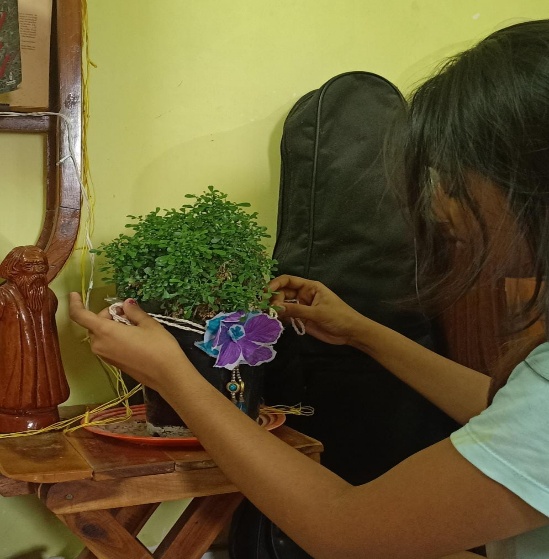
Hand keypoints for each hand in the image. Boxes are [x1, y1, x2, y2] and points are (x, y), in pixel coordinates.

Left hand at [68, 293, 187, 391]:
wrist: (168, 375)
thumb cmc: (159, 346)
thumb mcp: (148, 323)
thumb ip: (133, 311)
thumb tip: (126, 304)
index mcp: (105, 331)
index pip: (80, 316)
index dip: (75, 303)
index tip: (73, 294)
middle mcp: (99, 345)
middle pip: (95, 323)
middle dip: (109, 314)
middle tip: (130, 313)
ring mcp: (105, 356)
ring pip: (101, 334)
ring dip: (113, 325)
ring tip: (135, 326)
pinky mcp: (113, 363)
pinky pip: (107, 344)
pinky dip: (115, 336)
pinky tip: (134, 337)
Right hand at [269, 275, 362, 345]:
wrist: (350, 332)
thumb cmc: (339, 316)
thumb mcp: (318, 312)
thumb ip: (296, 310)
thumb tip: (276, 308)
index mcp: (309, 287)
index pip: (288, 281)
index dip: (276, 284)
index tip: (266, 292)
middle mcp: (303, 295)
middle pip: (283, 293)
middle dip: (274, 299)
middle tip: (267, 309)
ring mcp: (302, 307)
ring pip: (283, 305)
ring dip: (275, 309)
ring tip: (267, 316)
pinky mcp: (301, 319)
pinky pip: (287, 316)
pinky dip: (280, 318)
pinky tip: (274, 321)